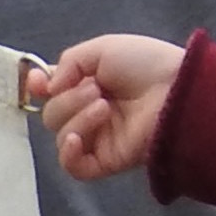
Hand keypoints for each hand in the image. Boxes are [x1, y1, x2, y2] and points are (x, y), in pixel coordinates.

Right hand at [29, 37, 186, 181]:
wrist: (176, 89)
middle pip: (53, 115)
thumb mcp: (104, 48)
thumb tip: (46, 88)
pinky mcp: (105, 160)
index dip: (39, 88)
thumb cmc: (146, 63)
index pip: (52, 92)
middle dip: (68, 100)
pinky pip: (74, 167)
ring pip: (62, 137)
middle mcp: (89, 111)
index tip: (39, 83)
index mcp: (88, 83)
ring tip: (105, 106)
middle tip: (96, 89)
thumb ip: (69, 63)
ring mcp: (97, 137)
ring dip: (78, 119)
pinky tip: (79, 138)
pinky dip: (69, 154)